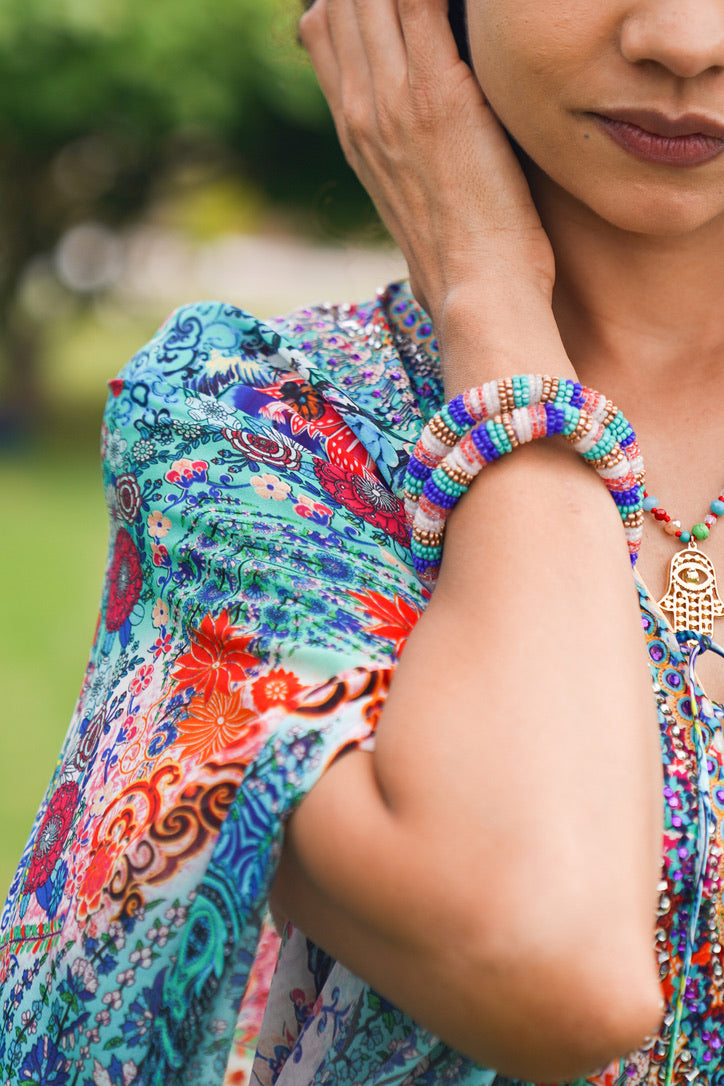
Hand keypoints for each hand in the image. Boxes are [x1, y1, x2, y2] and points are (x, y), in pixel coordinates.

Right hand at [299, 0, 555, 328]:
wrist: (475, 293)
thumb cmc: (462, 256)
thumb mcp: (413, 201)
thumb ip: (402, 156)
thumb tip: (409, 147)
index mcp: (352, 131)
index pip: (322, 29)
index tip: (386, 1)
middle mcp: (360, 108)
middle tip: (421, 6)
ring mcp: (392, 99)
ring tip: (443, 4)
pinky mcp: (437, 94)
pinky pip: (422, 3)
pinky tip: (465, 1)